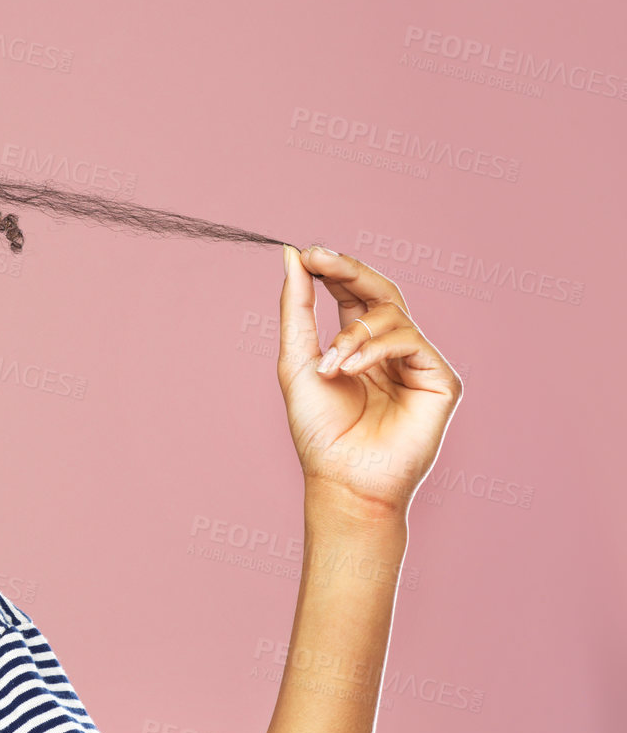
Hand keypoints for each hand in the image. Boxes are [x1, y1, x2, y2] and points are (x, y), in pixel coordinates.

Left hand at [277, 244, 463, 518]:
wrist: (342, 479)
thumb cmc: (318, 431)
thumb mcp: (297, 361)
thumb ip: (297, 310)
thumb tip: (291, 257)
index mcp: (359, 347)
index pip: (353, 295)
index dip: (334, 270)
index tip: (309, 253)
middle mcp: (391, 352)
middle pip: (380, 292)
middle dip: (348, 272)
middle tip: (320, 258)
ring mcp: (417, 363)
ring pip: (391, 315)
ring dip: (352, 333)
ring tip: (329, 365)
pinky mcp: (440, 378)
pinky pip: (409, 340)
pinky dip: (375, 348)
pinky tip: (350, 368)